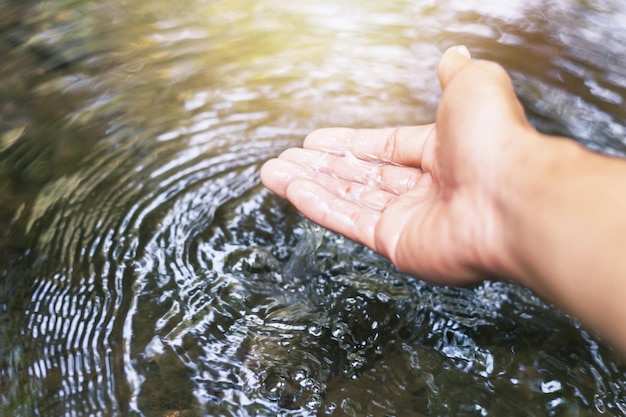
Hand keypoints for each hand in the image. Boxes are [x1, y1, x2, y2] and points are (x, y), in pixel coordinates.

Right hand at [261, 46, 537, 283]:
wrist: (510, 198)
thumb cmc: (496, 142)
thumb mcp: (474, 88)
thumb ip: (455, 75)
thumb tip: (453, 56)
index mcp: (443, 154)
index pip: (384, 147)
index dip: (348, 142)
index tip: (315, 141)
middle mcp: (426, 190)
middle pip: (361, 175)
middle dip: (319, 166)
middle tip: (285, 160)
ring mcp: (411, 220)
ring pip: (348, 199)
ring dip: (308, 185)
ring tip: (273, 174)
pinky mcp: (398, 245)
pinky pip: (349, 221)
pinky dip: (318, 205)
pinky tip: (291, 190)